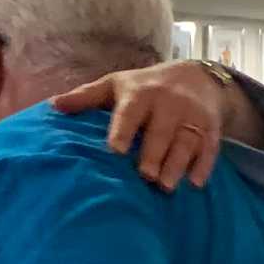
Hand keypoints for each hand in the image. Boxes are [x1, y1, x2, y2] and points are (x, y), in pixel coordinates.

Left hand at [51, 61, 240, 190]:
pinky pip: (209, 147)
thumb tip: (52, 106)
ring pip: (186, 141)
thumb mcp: (115, 85)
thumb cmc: (144, 86)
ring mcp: (192, 115)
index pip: (131, 112)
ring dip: (177, 164)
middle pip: (161, 131)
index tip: (115, 151)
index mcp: (140, 93)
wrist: (196, 76)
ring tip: (166, 187)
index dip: (123, 130)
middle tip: (145, 177)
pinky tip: (195, 183)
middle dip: (154, 153)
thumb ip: (86, 97)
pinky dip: (203, 165)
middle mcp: (168, 103)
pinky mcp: (211, 128)